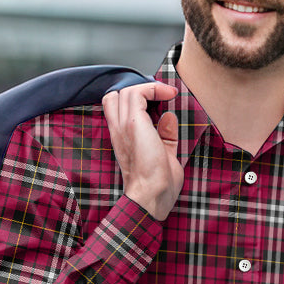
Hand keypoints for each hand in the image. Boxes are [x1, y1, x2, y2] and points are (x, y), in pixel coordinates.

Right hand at [102, 81, 181, 220]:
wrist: (151, 196)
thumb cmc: (158, 185)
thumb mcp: (165, 155)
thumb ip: (165, 136)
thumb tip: (168, 117)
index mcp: (122, 139)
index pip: (115, 108)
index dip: (135, 99)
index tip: (160, 101)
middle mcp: (118, 130)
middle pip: (115, 96)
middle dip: (138, 91)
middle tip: (160, 97)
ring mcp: (123, 126)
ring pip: (126, 91)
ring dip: (148, 88)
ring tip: (167, 94)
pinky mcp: (132, 123)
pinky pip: (138, 93)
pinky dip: (153, 88)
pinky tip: (168, 95)